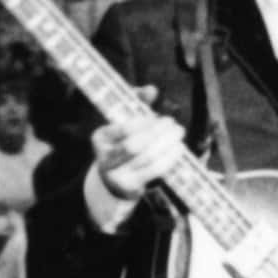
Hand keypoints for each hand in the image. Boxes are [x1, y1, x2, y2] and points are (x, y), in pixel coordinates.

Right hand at [80, 112, 191, 233]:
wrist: (114, 178)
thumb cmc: (124, 141)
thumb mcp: (125, 120)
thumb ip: (137, 101)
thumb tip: (152, 90)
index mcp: (99, 138)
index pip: (123, 129)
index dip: (143, 122)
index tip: (158, 117)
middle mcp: (104, 159)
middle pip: (134, 146)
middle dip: (157, 133)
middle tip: (174, 124)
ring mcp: (116, 176)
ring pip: (146, 158)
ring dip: (167, 144)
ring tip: (178, 134)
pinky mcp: (130, 187)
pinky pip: (154, 171)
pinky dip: (169, 159)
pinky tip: (178, 149)